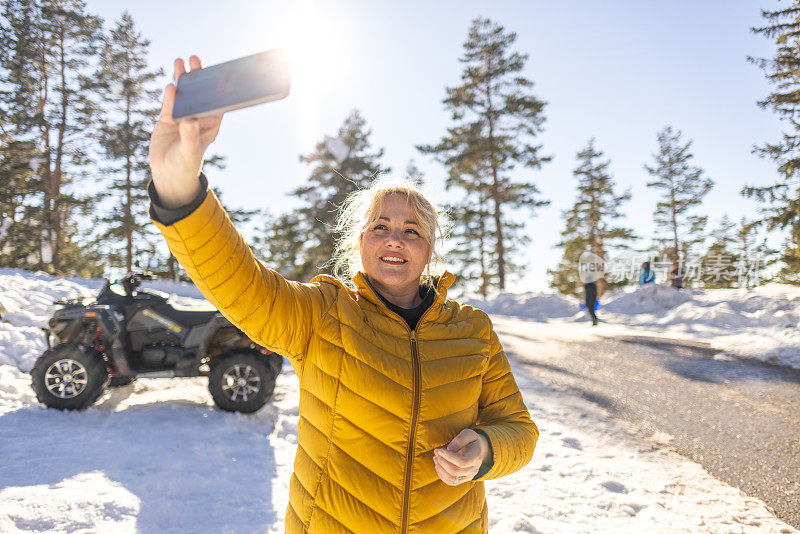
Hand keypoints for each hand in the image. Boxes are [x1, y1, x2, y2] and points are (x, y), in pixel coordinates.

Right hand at [148, 55, 222, 207]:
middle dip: (198, 76)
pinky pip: (169, 103)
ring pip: (183, 94)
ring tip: (180, 61)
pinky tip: (170, 83)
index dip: (217, 87)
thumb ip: (190, 136)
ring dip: (182, 79)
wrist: (169, 173)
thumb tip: (189, 120)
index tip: (217, 72)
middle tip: (196, 59)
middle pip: (199, 93)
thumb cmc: (186, 164)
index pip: (216, 102)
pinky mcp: (168, 118)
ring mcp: (183, 116)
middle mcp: (198, 117)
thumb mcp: (190, 151)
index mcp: (211, 124)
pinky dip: (169, 94)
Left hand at [433, 429, 489, 485]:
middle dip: (442, 462)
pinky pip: (450, 482)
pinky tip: (438, 466)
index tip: (439, 450)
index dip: (449, 457)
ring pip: (452, 479)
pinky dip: (441, 475)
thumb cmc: (471, 440)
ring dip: (440, 469)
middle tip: (436, 452)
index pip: (462, 462)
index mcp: (476, 457)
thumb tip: (449, 450)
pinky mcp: (462, 479)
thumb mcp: (467, 434)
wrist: (477, 449)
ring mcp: (469, 476)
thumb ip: (459, 441)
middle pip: (455, 471)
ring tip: (436, 458)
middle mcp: (474, 469)